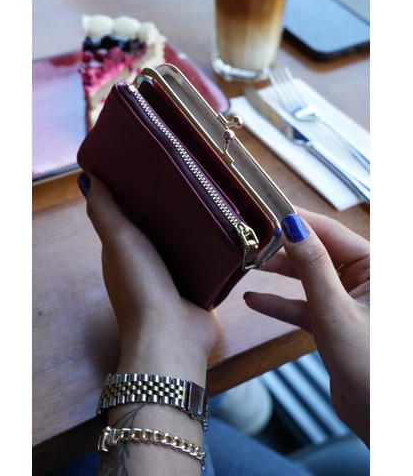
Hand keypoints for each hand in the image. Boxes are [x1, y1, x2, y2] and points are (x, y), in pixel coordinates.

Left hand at [79, 172, 218, 382]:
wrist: (173, 335)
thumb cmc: (140, 287)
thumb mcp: (118, 241)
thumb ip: (104, 210)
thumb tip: (88, 176)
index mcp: (125, 249)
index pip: (129, 212)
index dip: (136, 189)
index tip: (150, 162)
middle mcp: (148, 260)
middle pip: (159, 224)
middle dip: (170, 203)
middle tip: (190, 174)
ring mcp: (174, 274)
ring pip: (185, 240)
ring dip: (194, 223)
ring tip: (212, 194)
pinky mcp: (199, 284)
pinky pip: (206, 258)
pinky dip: (212, 244)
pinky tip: (226, 226)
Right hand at [244, 209, 369, 445]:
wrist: (382, 420)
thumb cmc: (374, 368)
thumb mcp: (334, 310)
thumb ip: (312, 266)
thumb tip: (292, 226)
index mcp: (376, 266)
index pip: (329, 230)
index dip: (295, 219)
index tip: (265, 210)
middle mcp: (364, 278)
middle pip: (316, 250)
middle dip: (282, 246)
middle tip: (250, 239)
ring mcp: (349, 300)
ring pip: (308, 276)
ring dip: (279, 273)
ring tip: (248, 264)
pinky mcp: (336, 321)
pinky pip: (304, 304)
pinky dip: (280, 302)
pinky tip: (254, 299)